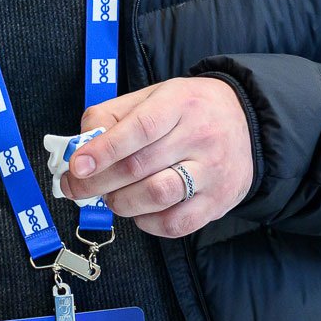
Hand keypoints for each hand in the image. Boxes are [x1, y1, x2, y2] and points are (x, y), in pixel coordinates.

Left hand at [59, 77, 254, 238]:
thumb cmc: (187, 110)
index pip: (140, 128)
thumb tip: (81, 147)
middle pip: (140, 166)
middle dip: (98, 183)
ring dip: (122, 203)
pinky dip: (148, 223)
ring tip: (112, 197)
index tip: (77, 166)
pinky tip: (139, 211)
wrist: (244, 120)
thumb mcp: (151, 97)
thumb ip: (112, 116)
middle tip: (76, 188)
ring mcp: (213, 171)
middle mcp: (200, 136)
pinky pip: (176, 223)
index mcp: (179, 103)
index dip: (104, 150)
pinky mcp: (219, 201)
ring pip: (157, 196)